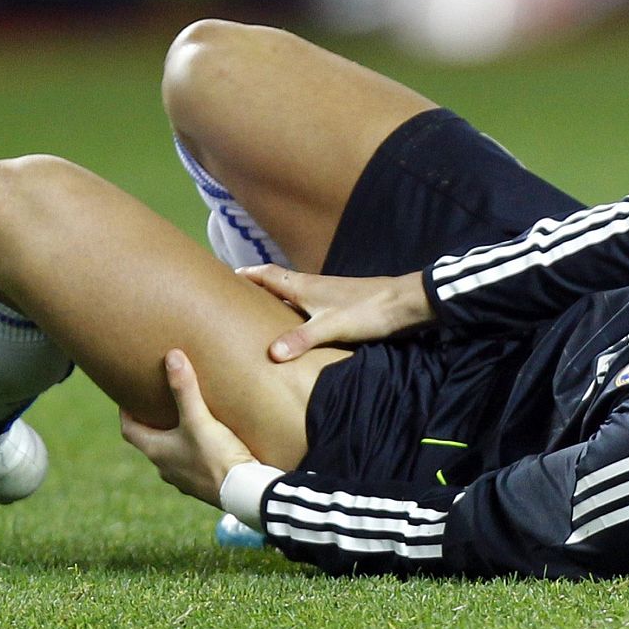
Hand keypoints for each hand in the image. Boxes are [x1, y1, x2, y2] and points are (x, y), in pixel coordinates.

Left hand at [119, 349, 254, 506]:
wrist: (244, 493)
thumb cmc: (216, 457)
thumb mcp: (199, 419)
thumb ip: (185, 389)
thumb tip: (171, 356)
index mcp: (156, 451)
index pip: (129, 430)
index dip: (126, 412)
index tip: (127, 397)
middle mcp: (165, 467)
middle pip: (150, 441)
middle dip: (153, 422)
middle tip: (159, 402)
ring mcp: (184, 479)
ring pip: (172, 454)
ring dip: (174, 438)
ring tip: (186, 419)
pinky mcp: (204, 484)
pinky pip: (192, 464)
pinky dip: (194, 451)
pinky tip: (211, 442)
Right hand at [237, 266, 434, 361]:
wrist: (404, 303)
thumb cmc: (367, 310)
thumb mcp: (332, 327)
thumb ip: (301, 339)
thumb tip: (270, 353)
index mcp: (303, 286)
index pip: (266, 274)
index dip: (245, 275)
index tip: (223, 277)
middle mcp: (311, 286)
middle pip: (276, 282)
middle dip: (255, 288)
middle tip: (235, 299)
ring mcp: (326, 294)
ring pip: (292, 294)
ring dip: (275, 301)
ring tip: (258, 315)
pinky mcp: (339, 304)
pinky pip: (307, 305)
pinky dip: (294, 312)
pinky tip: (296, 327)